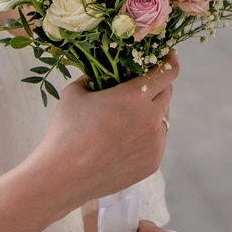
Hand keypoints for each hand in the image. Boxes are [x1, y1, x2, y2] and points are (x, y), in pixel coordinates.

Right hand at [33, 56, 176, 211]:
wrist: (61, 177)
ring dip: (154, 111)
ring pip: (164, 118)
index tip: (166, 55)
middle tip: (144, 84)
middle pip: (168, 92)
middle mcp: (151, 118)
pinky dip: (149, 135)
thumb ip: (94, 76)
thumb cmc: (65, 131)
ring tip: (130, 116)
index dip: (169, 59)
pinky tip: (127, 139)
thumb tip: (101, 70)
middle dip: (159, 84)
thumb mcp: (76, 92)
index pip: (168, 70)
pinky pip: (158, 141)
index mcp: (135, 96)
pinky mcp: (152, 163)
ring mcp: (155, 143)